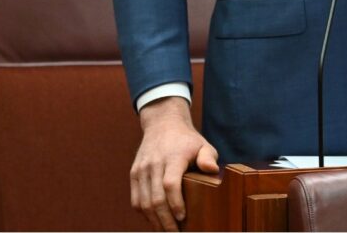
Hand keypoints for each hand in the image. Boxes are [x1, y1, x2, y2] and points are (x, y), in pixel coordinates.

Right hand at [130, 96, 219, 230]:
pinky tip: (155, 221)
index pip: (170, 184)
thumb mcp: (202, 144)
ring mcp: (142, 169)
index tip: (182, 218)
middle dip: (165, 220)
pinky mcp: (134, 174)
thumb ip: (208, 157)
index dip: (175, 204)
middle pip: (156, 198)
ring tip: (166, 231)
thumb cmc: (187, 140)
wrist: (162, 124)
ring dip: (154, 221)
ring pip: (144, 203)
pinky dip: (145, 214)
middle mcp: (154, 163)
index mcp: (173, 156)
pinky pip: (136, 200)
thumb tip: (212, 170)